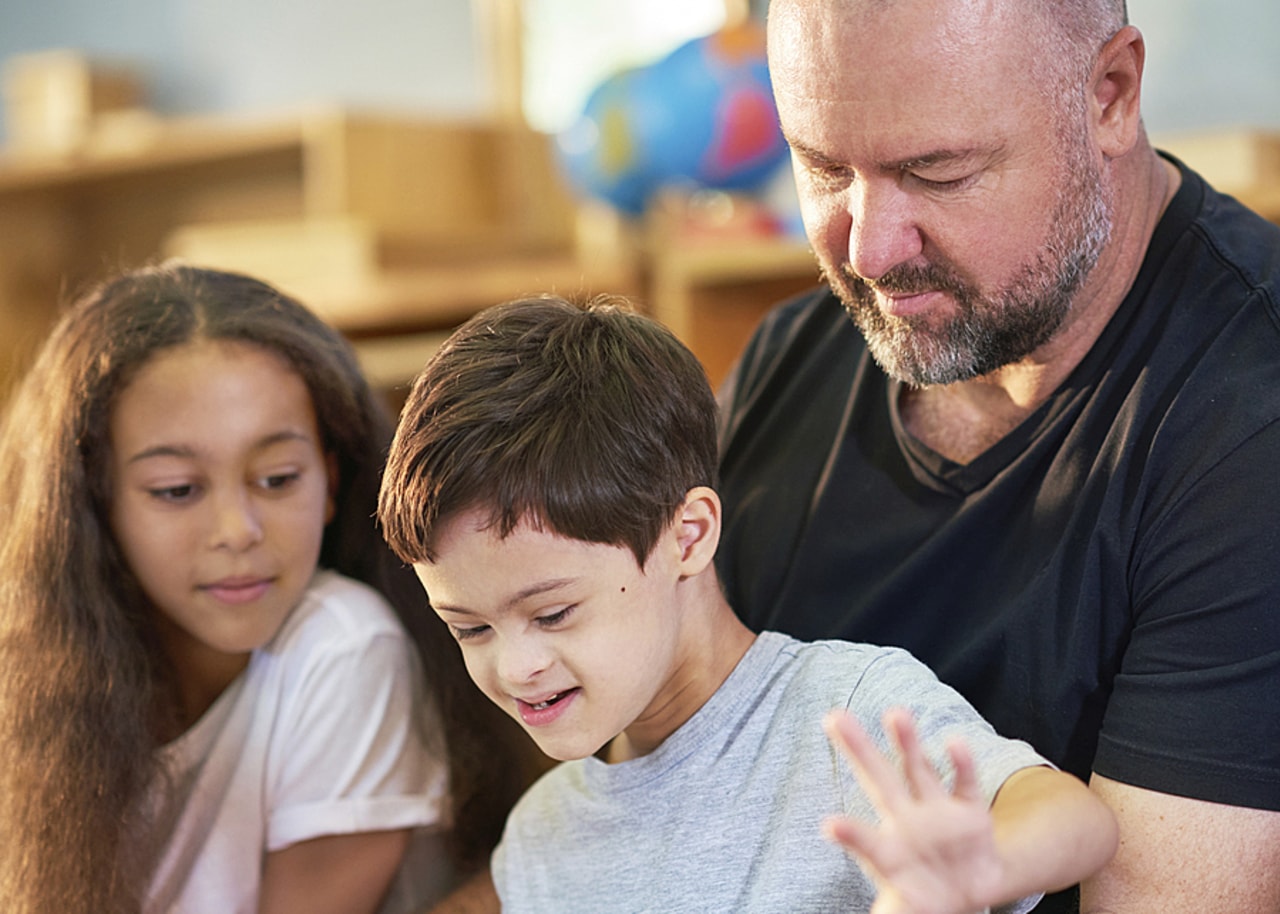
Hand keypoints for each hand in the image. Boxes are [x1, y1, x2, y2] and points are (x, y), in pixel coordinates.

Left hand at [823, 708, 1003, 913]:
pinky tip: (954, 742)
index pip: (865, 841)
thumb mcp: (903, 909)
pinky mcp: (971, 812)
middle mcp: (907, 820)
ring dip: (908, 743)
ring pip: (919, 770)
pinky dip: (962, 764)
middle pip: (880, 779)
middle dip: (859, 750)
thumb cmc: (923, 896)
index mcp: (888, 848)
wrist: (970, 891)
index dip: (852, 836)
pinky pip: (966, 785)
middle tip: (835, 717)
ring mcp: (938, 813)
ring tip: (895, 713)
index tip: (828, 826)